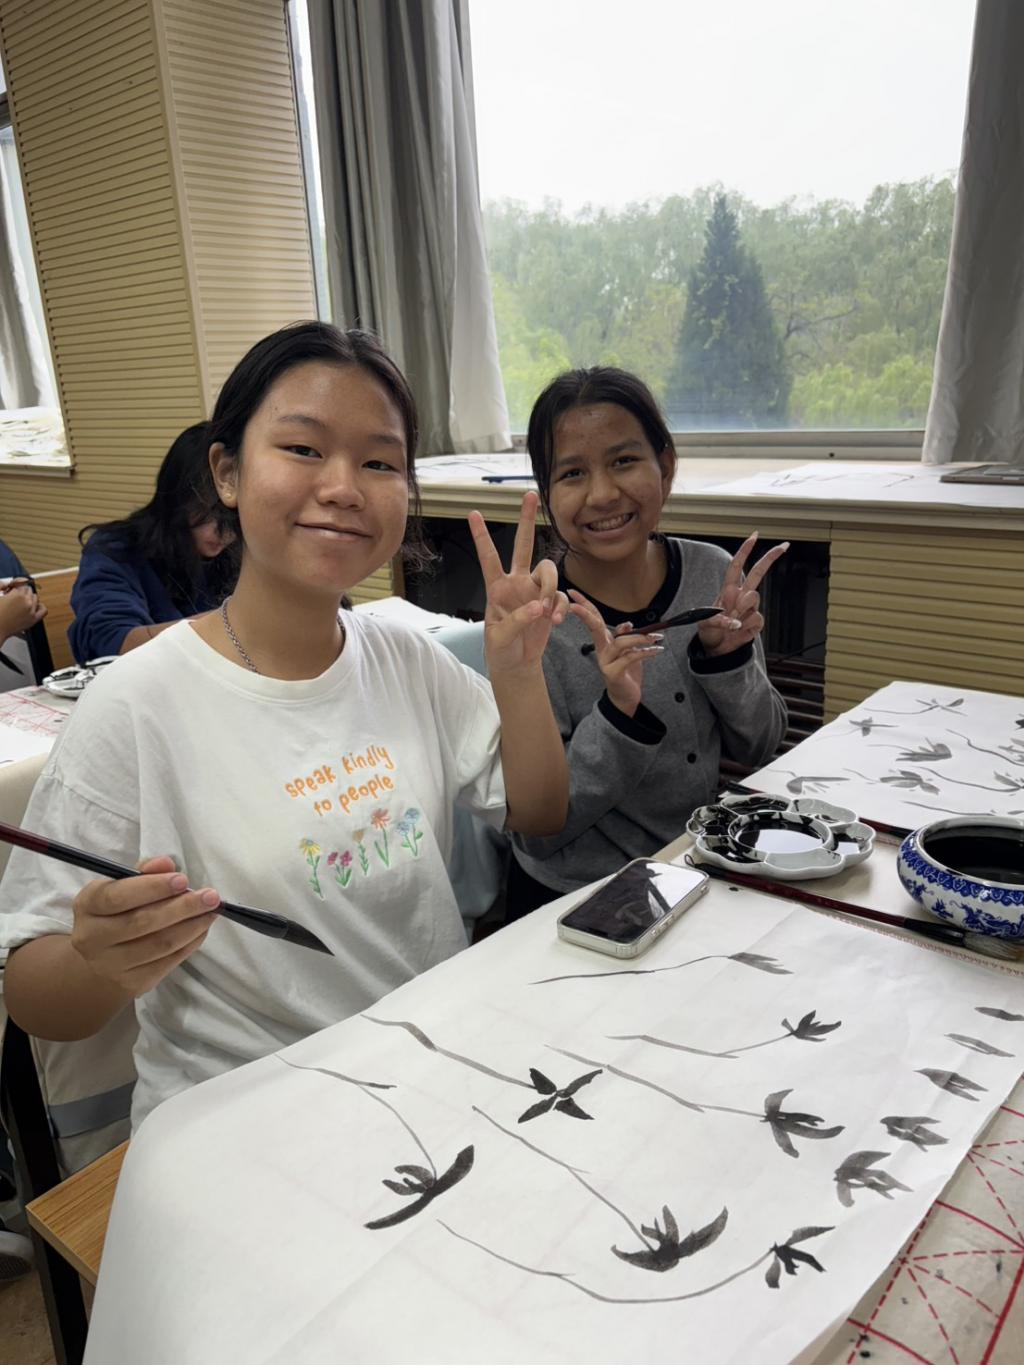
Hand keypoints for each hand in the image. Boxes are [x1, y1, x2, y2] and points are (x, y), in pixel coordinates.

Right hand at [0, 584, 45, 639]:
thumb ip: (0, 585)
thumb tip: (6, 583)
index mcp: (18, 595)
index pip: (21, 584)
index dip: (14, 587)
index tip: (10, 591)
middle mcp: (27, 602)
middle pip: (28, 590)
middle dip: (20, 592)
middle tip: (13, 598)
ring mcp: (31, 611)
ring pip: (35, 597)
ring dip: (28, 598)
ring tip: (20, 602)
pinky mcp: (33, 619)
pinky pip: (43, 609)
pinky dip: (40, 606)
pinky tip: (34, 606)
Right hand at [70, 856, 219, 996]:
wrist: (103, 957)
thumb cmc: (117, 911)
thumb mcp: (121, 885)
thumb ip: (144, 871)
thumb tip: (166, 864)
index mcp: (87, 906)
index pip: (117, 897)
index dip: (152, 887)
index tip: (183, 880)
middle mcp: (92, 938)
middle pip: (142, 923)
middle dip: (182, 907)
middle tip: (210, 896)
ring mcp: (111, 965)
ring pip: (159, 945)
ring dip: (192, 926)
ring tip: (211, 911)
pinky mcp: (133, 983)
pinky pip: (168, 962)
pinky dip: (190, 944)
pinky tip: (202, 929)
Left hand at [469, 492, 567, 674]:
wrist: (518, 664)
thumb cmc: (501, 650)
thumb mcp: (499, 639)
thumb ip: (516, 621)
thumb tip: (538, 607)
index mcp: (496, 588)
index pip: (488, 558)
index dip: (481, 536)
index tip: (473, 513)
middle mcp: (516, 583)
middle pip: (523, 546)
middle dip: (527, 520)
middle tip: (530, 495)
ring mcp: (535, 591)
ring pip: (549, 571)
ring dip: (551, 588)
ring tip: (548, 612)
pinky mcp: (550, 603)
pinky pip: (561, 596)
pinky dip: (561, 608)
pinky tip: (555, 623)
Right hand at [567, 589, 662, 716]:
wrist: (626, 696)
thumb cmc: (627, 672)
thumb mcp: (628, 650)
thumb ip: (627, 637)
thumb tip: (628, 624)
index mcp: (604, 642)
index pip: (593, 620)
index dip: (584, 606)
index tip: (572, 593)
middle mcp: (602, 650)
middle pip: (594, 627)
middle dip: (586, 614)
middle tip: (576, 605)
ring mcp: (606, 662)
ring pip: (620, 642)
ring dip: (640, 637)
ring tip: (656, 638)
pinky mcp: (614, 673)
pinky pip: (630, 658)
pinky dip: (646, 652)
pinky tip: (656, 651)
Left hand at [698, 533, 788, 657]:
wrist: (716, 649)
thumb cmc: (709, 632)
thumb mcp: (705, 624)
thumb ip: (717, 620)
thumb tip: (735, 621)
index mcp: (728, 590)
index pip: (737, 566)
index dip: (745, 551)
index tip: (754, 536)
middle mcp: (741, 596)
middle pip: (758, 572)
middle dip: (771, 557)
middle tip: (784, 545)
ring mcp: (750, 608)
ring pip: (754, 598)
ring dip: (741, 609)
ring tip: (730, 621)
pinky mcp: (757, 622)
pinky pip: (756, 618)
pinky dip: (746, 625)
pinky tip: (738, 630)